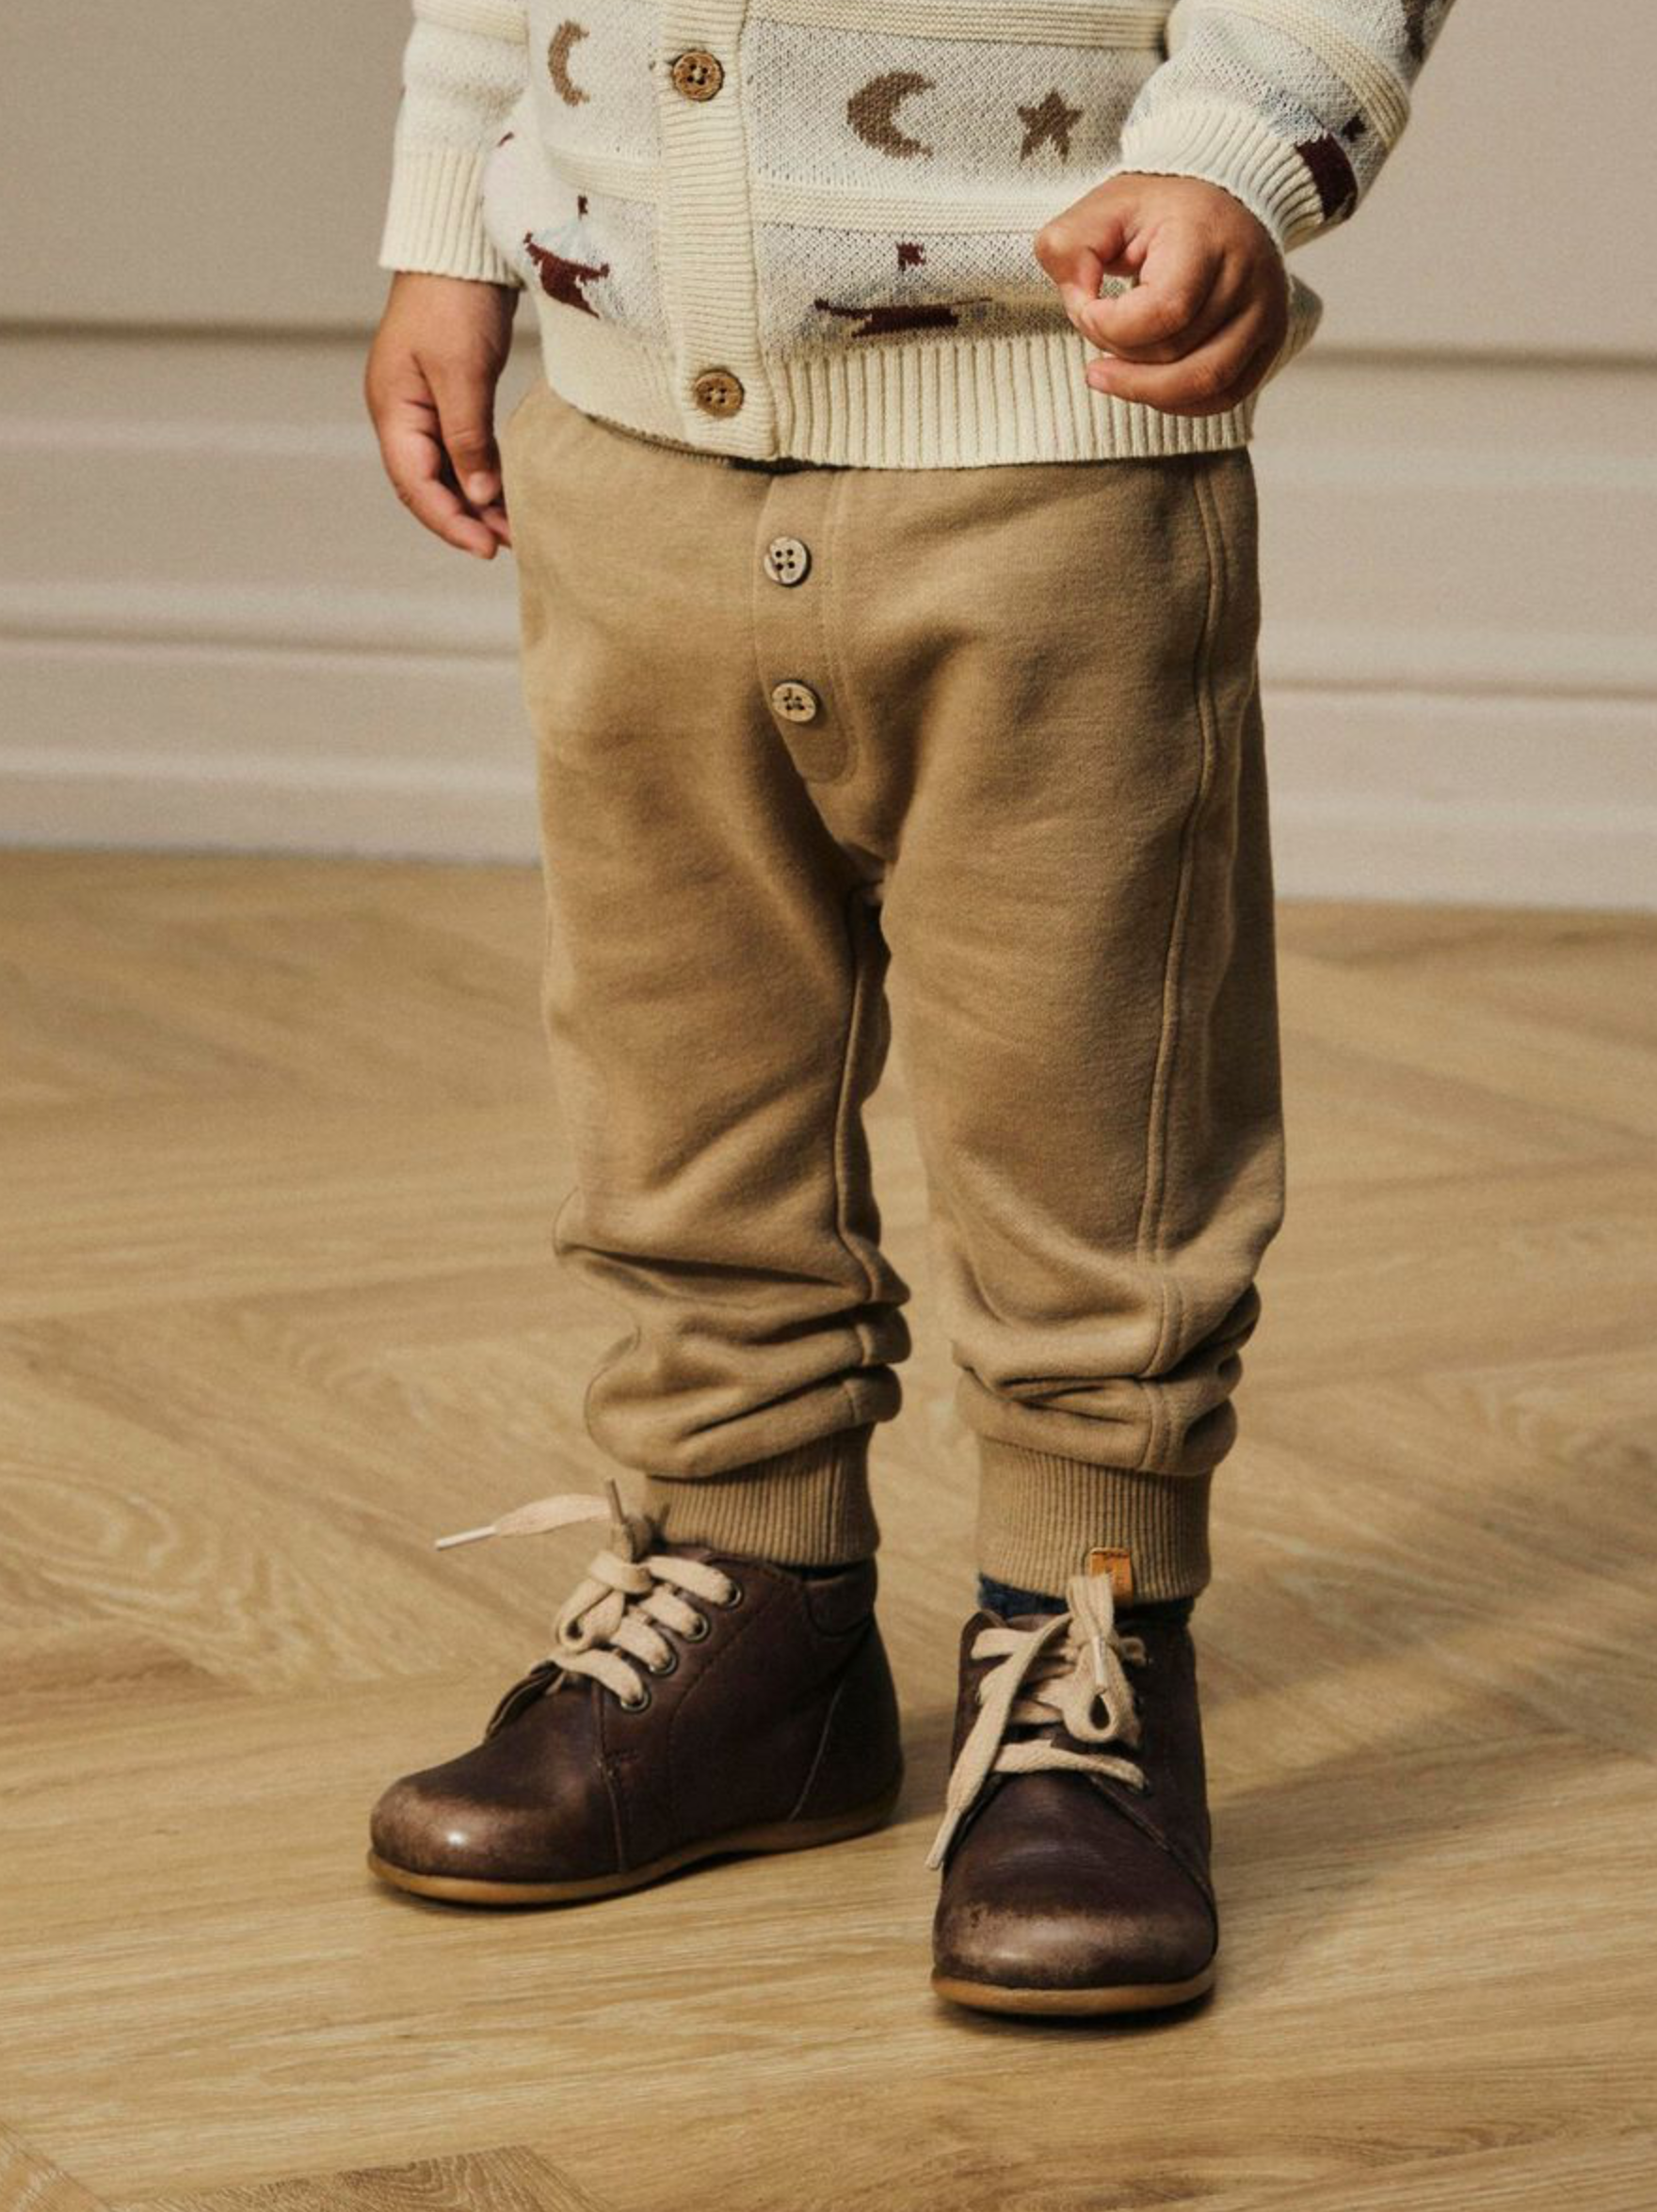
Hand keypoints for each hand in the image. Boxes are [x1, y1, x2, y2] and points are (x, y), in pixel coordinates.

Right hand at [364, 272, 518, 557]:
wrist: (460, 246)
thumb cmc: (453, 299)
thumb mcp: (461, 371)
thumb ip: (466, 436)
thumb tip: (477, 496)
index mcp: (392, 410)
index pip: (415, 485)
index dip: (449, 522)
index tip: (487, 547)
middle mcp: (401, 414)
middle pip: (427, 486)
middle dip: (465, 520)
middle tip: (508, 545)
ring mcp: (422, 407)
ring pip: (446, 472)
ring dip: (477, 502)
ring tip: (515, 528)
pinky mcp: (447, 397)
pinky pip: (461, 451)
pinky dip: (483, 475)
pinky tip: (508, 493)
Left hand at [1034, 173, 1289, 416]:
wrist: (1222, 201)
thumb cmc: (1157, 211)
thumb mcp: (1101, 208)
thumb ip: (1068, 247)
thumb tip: (1079, 305)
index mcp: (1206, 237)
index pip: (1165, 311)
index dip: (1111, 327)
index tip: (1085, 308)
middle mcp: (1248, 278)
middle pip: (1176, 354)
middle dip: (1120, 355)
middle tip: (1096, 331)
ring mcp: (1266, 314)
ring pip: (1202, 385)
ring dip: (1144, 389)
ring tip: (1108, 373)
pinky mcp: (1270, 342)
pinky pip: (1224, 397)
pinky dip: (1177, 402)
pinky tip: (1146, 382)